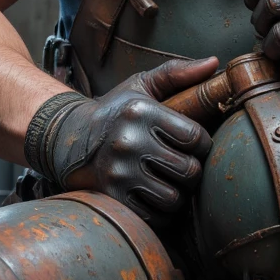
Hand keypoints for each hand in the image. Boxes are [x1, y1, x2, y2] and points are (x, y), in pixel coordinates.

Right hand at [26, 57, 216, 221]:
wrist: (65, 137)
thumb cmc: (114, 112)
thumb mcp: (140, 86)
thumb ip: (177, 73)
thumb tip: (214, 62)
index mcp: (141, 112)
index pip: (195, 137)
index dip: (203, 145)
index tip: (194, 146)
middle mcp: (129, 142)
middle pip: (188, 171)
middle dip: (192, 172)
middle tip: (183, 167)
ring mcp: (118, 172)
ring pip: (173, 198)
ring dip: (177, 194)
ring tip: (169, 182)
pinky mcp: (111, 197)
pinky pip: (153, 217)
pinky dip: (159, 212)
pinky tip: (153, 197)